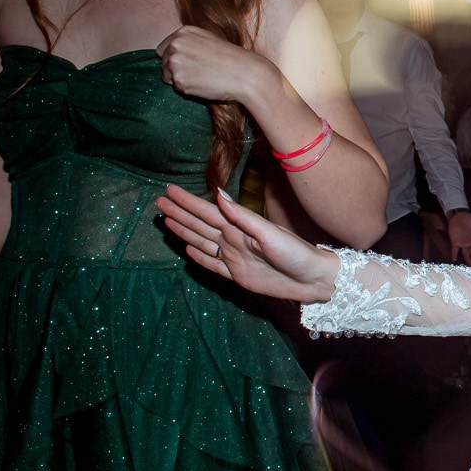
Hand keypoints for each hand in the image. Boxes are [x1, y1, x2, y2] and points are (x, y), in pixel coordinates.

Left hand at [156, 25, 277, 105]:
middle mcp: (175, 44)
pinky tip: (204, 84)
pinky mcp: (179, 79)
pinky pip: (177, 88)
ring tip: (203, 78)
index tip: (188, 64)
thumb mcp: (208, 41)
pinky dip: (188, 90)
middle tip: (198, 73)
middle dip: (176, 71)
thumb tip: (174, 56)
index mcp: (182, 32)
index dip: (174, 59)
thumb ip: (189, 44)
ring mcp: (175, 62)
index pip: (163, 49)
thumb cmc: (231, 59)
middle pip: (163, 64)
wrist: (245, 73)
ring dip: (181, 80)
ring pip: (168, 77)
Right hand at [156, 185, 340, 302]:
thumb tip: (218, 194)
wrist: (311, 279)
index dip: (187, 202)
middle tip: (159, 201)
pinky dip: (199, 256)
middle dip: (179, 213)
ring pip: (201, 241)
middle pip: (199, 224)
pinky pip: (212, 264)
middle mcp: (233, 240)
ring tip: (167, 220)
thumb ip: (243, 217)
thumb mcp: (270, 233)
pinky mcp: (237, 275)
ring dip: (184, 231)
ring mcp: (234, 257)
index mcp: (239, 227)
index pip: (207, 211)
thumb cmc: (296, 253)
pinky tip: (187, 248)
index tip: (169, 190)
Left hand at [446, 209, 470, 265]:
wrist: (459, 216)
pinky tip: (454, 259)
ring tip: (470, 266)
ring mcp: (462, 243)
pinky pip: (455, 249)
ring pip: (466, 253)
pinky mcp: (455, 241)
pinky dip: (454, 254)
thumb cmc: (470, 219)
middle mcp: (470, 243)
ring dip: (468, 259)